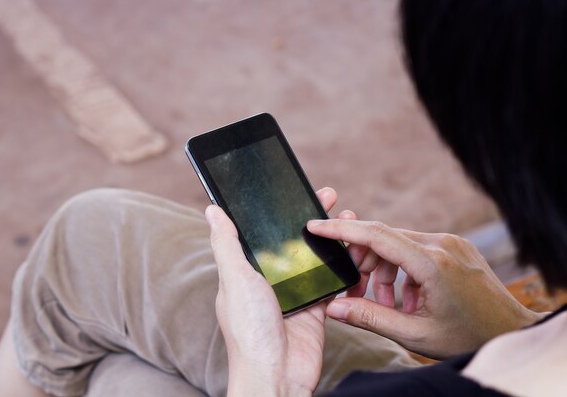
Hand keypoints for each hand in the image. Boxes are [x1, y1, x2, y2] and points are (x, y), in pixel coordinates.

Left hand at [206, 188, 357, 396]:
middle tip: (327, 195)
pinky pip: (330, 283)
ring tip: (346, 216)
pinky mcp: (315, 309)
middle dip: (309, 217)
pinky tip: (353, 249)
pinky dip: (341, 267)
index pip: (260, 231)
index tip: (292, 189)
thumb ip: (227, 244)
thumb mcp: (235, 280)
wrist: (276, 377)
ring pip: (313, 258)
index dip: (276, 210)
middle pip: (291, 241)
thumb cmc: (249, 331)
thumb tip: (212, 209)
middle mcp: (268, 281)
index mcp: (244, 271)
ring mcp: (293, 295)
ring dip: (329, 238)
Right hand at [306, 219, 540, 358]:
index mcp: (432, 262)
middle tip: (354, 291)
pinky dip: (402, 267)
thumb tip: (334, 307)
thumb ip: (370, 317)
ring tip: (384, 302)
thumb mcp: (415, 334)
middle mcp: (442, 243)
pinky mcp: (456, 246)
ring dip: (382, 267)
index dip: (341, 229)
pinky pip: (417, 247)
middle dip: (362, 260)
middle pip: (384, 237)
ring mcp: (451, 242)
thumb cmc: (468, 337)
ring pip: (399, 242)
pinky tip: (406, 297)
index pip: (376, 234)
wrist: (513, 332)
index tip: (314, 226)